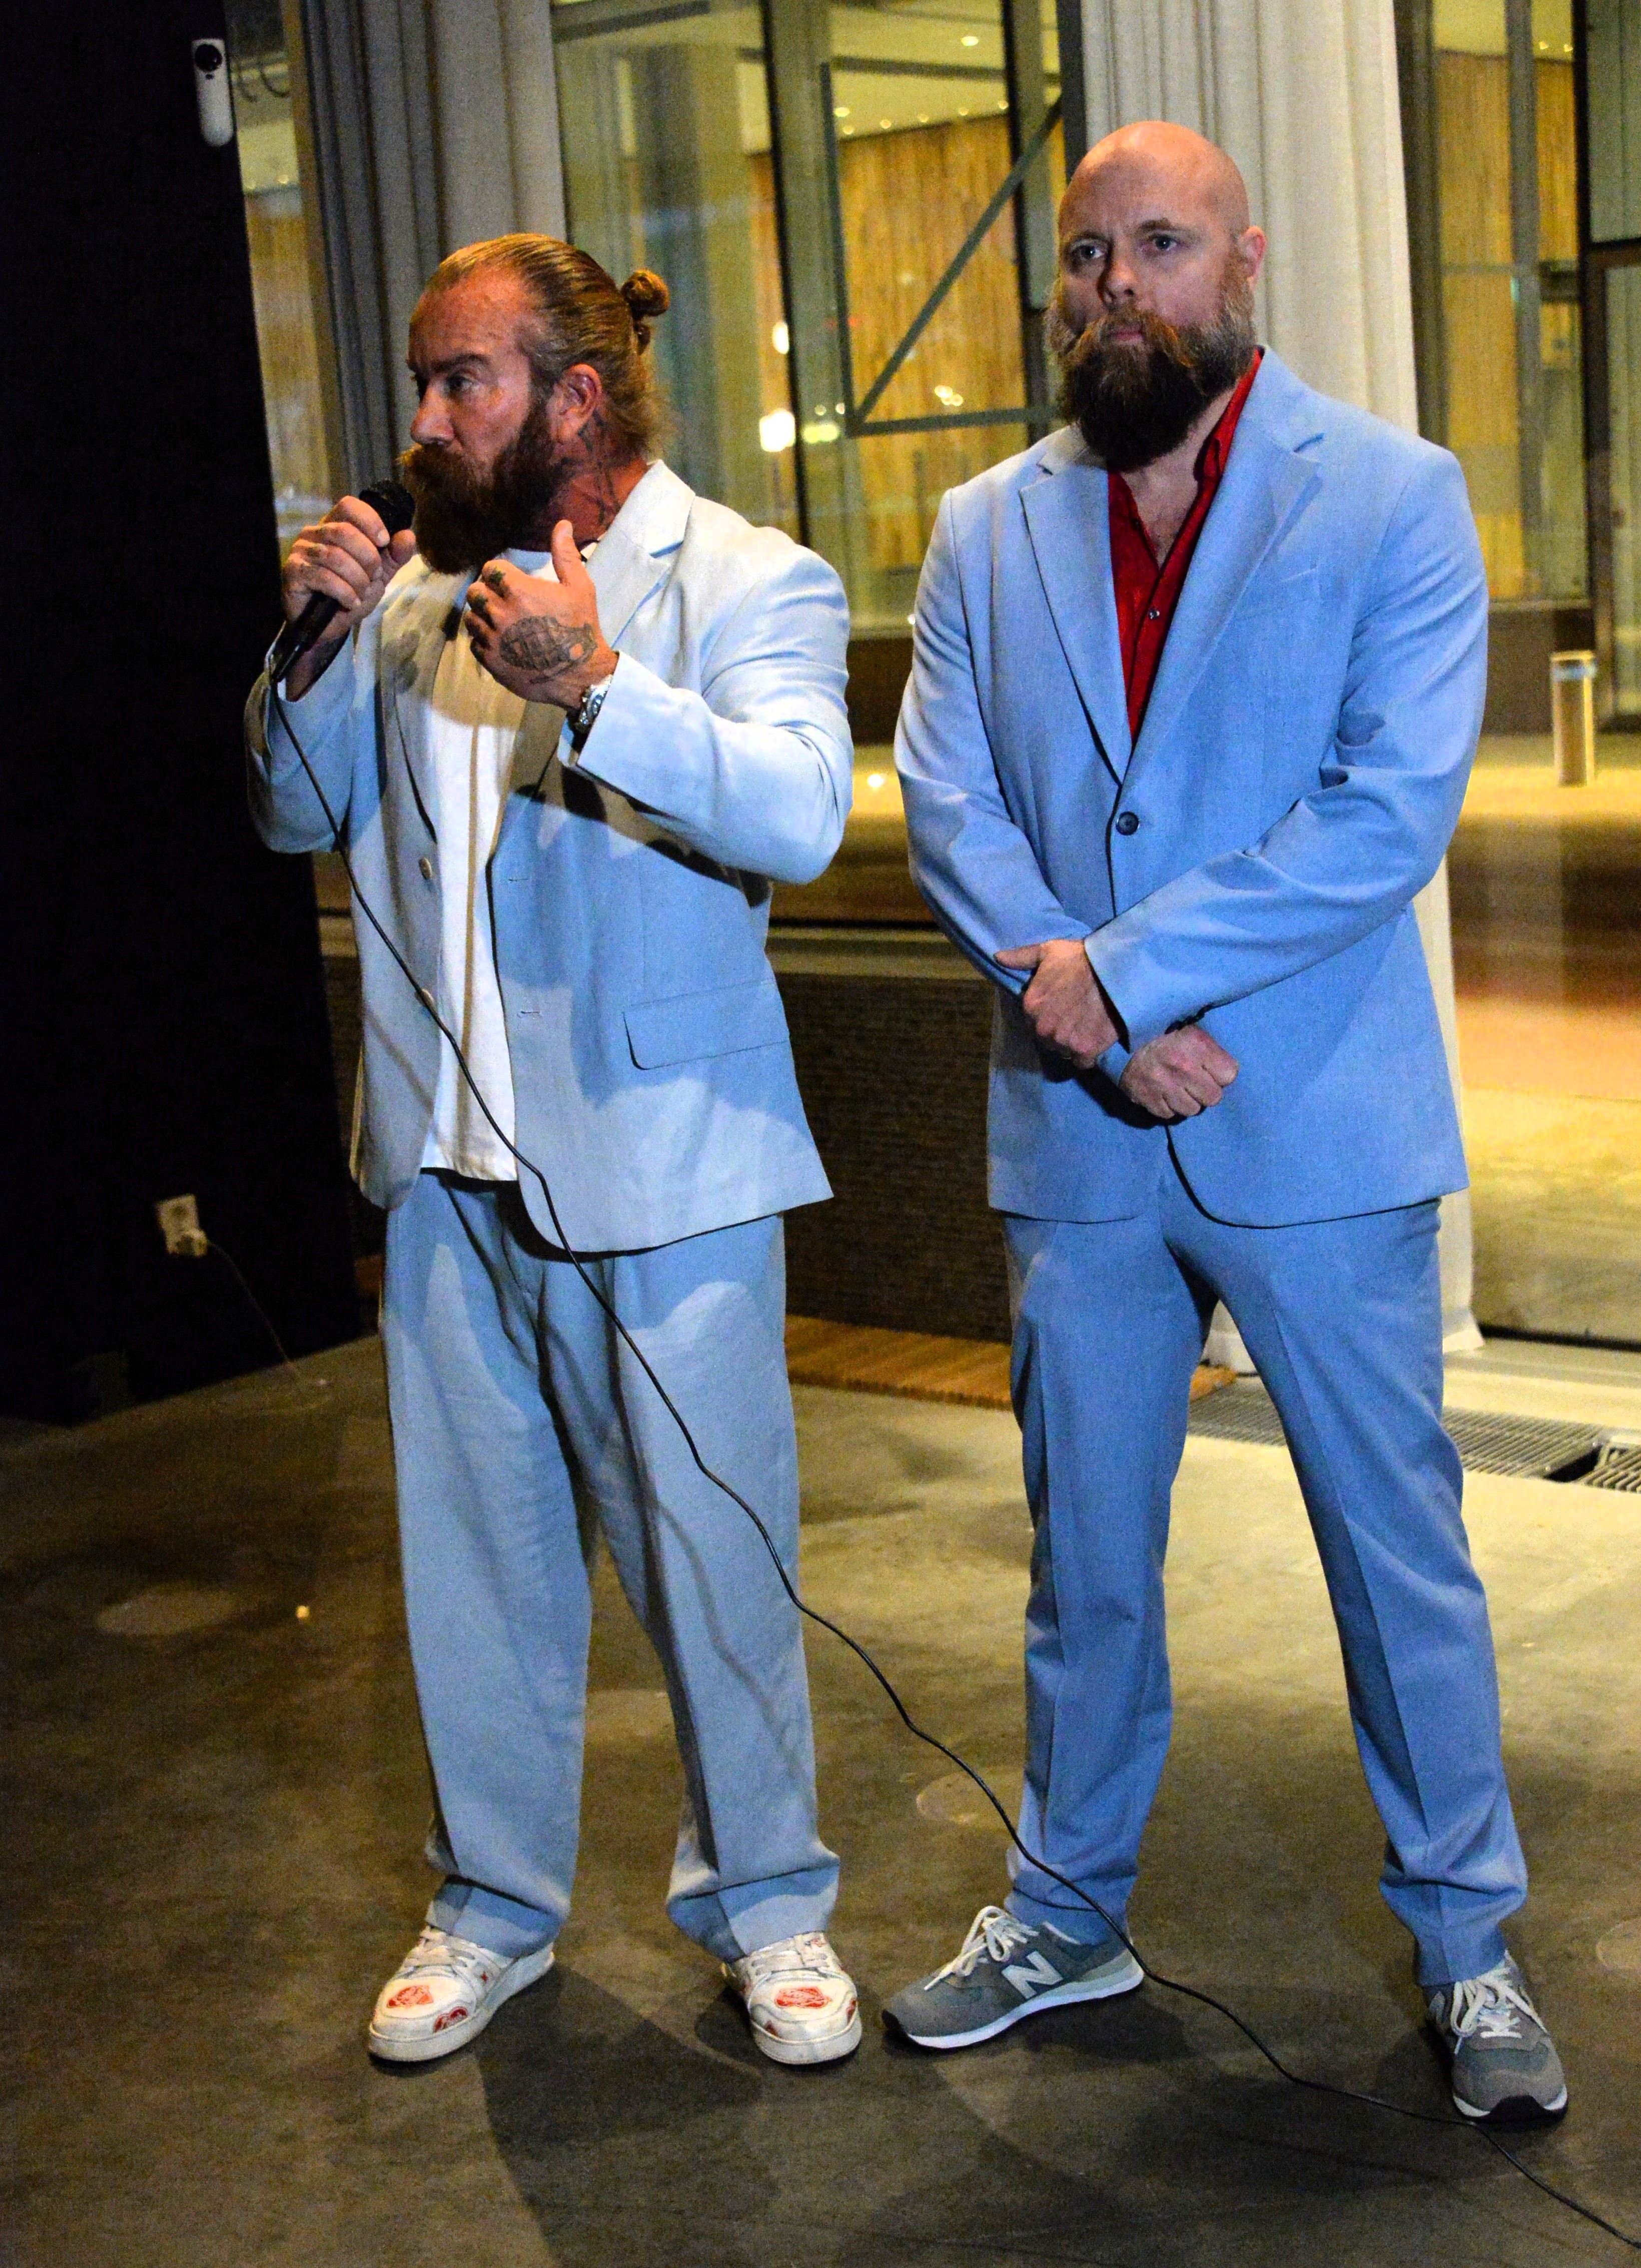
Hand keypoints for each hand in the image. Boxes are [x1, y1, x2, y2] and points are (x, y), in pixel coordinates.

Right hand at [280, 495, 416, 694]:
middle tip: (374, 578)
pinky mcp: (293, 571)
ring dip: (358, 579)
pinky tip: (350, 603)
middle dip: (368, 559)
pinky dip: (345, 593)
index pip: (349, 506)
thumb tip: (408, 536)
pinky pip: (324, 577)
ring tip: (361, 594)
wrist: (325, 626)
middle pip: (345, 532)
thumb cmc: (348, 595)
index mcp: (334, 526)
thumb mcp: (378, 576)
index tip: (384, 543)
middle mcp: (314, 533)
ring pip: (335, 556)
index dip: (370, 521)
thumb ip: (394, 556)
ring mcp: (301, 551)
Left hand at [463, 521, 617, 706]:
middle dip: (486, 593)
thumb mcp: (580, 588)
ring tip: (500, 621)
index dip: (498, 573)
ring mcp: (493, 639)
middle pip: (474, 592)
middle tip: (502, 601)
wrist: (581, 676)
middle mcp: (500, 613)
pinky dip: (483, 641)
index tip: (509, 581)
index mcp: (519, 590)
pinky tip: (501, 642)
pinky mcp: (491, 661)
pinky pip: (474, 644)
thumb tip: (563, 524)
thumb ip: (565, 555)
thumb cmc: (582, 628)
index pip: (490, 570)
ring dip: (482, 617)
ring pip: (470, 618)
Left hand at [995, 938, 1118, 1069]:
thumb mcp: (1047, 951)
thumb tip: (998, 957)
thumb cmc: (1080, 958)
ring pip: (1064, 1051)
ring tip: (1087, 1026)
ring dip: (1073, 1043)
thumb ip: (1021, 958)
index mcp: (1031, 1006)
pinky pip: (1082, 1062)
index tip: (1062, 1007)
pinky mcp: (1086, 1050)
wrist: (1115, 970)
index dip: (1048, 1016)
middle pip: (1047, 1039)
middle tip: (1076, 1016)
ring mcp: (1064, 1041)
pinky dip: (1088, 1054)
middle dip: (1059, 1031)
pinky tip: (1095, 1038)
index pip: (1032, 1022)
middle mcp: (1044, 1028)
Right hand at [1119, 1025, 1238, 1118]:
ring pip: (1192, 1109)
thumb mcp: (1189, 1030)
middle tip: (1195, 1082)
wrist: (1117, 1037)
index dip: (1221, 1074)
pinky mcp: (1148, 1099)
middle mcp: (1183, 1067)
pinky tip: (1162, 1093)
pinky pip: (1169, 1114)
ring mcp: (1164, 1085)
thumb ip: (1208, 1050)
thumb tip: (1225, 1072)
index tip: (1211, 1070)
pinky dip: (1167, 1106)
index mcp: (1197, 1045)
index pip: (1229, 1075)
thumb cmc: (1160, 1032)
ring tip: (1177, 1088)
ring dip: (1187, 1101)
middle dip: (1206, 1091)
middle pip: (1213, 1097)